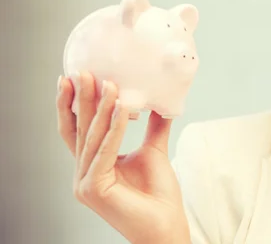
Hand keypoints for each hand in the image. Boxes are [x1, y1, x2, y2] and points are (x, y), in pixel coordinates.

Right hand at [56, 71, 190, 243]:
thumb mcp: (154, 151)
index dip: (75, 103)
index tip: (76, 77)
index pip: (79, 129)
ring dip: (102, 108)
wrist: (168, 225)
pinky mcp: (94, 188)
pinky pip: (105, 151)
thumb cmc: (158, 195)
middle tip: (84, 71)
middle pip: (80, 129)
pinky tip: (122, 107)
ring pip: (92, 137)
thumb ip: (153, 127)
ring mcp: (85, 183)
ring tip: (111, 83)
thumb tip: (160, 101)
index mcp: (93, 164)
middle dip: (82, 99)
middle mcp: (83, 173)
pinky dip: (114, 128)